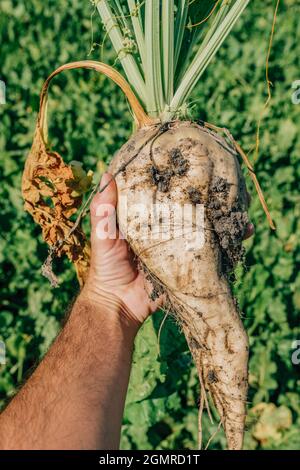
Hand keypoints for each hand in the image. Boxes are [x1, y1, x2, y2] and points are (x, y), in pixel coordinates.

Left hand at [82, 173, 253, 327]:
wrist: (118, 304)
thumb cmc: (106, 266)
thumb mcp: (103, 235)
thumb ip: (103, 209)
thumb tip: (106, 174)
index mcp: (148, 218)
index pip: (167, 194)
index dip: (179, 182)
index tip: (195, 165)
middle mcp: (168, 229)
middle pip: (192, 210)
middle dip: (209, 198)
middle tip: (225, 183)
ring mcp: (181, 247)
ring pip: (207, 229)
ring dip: (225, 218)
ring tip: (241, 207)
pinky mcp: (190, 265)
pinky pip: (212, 254)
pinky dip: (229, 245)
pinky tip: (244, 232)